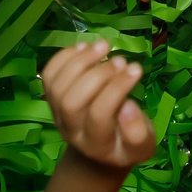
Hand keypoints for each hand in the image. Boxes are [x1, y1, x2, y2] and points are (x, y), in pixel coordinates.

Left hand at [40, 41, 156, 172]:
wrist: (101, 145)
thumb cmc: (126, 143)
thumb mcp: (142, 146)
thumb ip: (138, 133)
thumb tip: (128, 106)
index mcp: (96, 144)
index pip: (99, 116)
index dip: (116, 89)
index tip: (137, 69)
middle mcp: (71, 130)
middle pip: (71, 102)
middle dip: (97, 75)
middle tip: (121, 60)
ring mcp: (58, 114)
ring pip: (57, 86)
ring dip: (80, 61)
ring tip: (104, 46)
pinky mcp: (52, 99)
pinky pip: (49, 75)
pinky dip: (64, 57)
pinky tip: (85, 47)